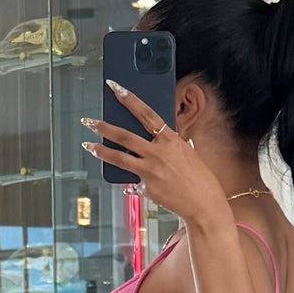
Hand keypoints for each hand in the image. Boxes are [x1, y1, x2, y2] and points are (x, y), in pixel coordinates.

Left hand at [82, 84, 228, 226]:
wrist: (205, 205)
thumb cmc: (201, 179)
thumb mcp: (187, 153)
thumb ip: (167, 146)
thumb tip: (151, 142)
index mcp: (170, 140)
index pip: (145, 113)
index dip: (128, 98)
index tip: (115, 87)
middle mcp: (158, 153)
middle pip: (124, 136)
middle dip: (103, 126)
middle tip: (88, 121)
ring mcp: (150, 171)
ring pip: (119, 158)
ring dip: (101, 150)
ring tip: (88, 145)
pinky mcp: (147, 188)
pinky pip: (133, 183)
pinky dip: (130, 182)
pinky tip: (128, 184)